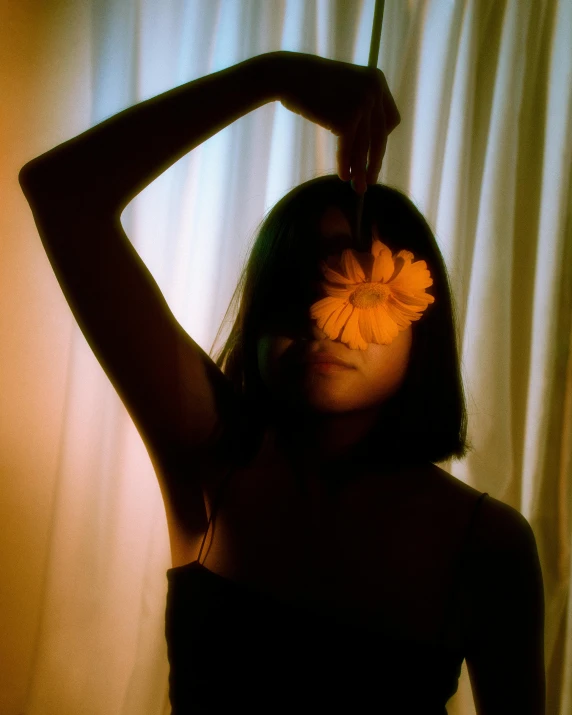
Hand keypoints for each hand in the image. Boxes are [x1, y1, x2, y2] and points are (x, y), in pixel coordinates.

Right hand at [277, 52, 400, 192]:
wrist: (290, 76)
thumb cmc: (311, 86)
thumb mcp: (343, 90)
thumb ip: (359, 109)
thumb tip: (365, 149)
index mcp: (377, 81)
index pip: (390, 119)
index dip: (382, 138)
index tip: (373, 153)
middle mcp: (374, 91)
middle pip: (380, 136)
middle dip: (375, 161)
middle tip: (372, 180)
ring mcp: (362, 104)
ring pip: (365, 146)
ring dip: (361, 169)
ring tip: (359, 188)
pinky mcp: (347, 119)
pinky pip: (348, 148)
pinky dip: (346, 164)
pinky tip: (343, 176)